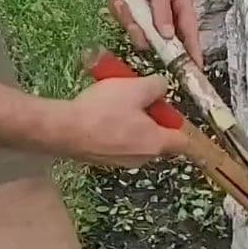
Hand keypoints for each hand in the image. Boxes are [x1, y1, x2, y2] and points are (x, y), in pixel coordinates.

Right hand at [55, 74, 186, 167]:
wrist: (64, 129)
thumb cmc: (104, 109)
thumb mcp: (135, 87)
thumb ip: (157, 86)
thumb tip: (162, 88)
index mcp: (156, 143)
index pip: (183, 143)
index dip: (183, 127)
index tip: (176, 114)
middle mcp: (142, 158)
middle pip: (158, 139)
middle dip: (153, 119)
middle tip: (139, 98)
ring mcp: (120, 162)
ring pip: (136, 140)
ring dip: (132, 123)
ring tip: (116, 101)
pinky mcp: (102, 160)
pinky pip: (117, 143)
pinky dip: (114, 129)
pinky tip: (99, 113)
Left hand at [110, 0, 203, 66]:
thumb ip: (162, 12)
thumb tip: (168, 37)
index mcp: (181, 4)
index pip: (190, 33)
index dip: (193, 52)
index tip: (195, 71)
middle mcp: (167, 12)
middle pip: (161, 39)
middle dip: (146, 34)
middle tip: (136, 25)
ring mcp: (149, 13)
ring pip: (140, 33)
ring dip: (129, 20)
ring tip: (123, 1)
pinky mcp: (133, 11)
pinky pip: (127, 22)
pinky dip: (120, 10)